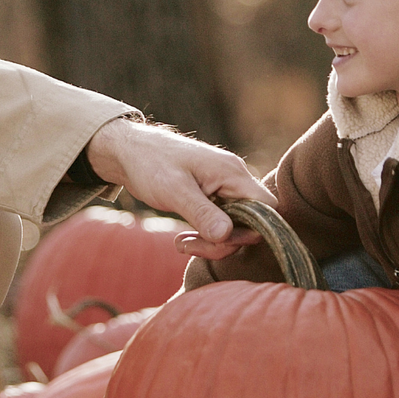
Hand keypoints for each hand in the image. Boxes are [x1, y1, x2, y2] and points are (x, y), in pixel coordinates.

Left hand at [84, 119, 274, 256]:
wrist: (130, 151)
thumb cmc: (150, 164)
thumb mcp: (174, 190)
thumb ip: (202, 213)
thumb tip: (227, 236)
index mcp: (232, 173)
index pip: (268, 207)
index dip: (254, 230)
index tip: (220, 239)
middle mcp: (235, 179)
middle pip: (252, 223)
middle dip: (223, 242)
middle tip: (191, 245)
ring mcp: (225, 188)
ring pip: (235, 227)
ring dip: (212, 242)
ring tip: (182, 243)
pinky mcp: (214, 196)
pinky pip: (222, 223)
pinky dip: (206, 235)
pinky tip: (184, 239)